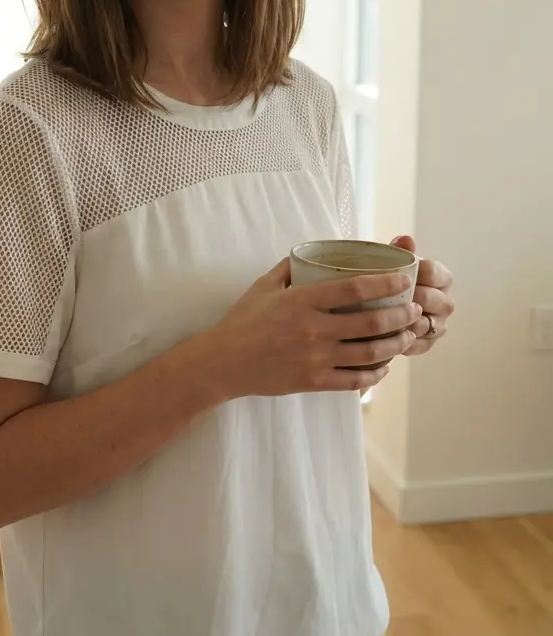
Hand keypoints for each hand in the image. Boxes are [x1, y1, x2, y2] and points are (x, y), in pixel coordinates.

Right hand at [212, 258, 421, 398]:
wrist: (222, 363)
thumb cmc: (242, 321)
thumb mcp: (264, 286)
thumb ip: (290, 268)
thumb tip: (315, 253)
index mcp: (302, 301)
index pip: (354, 289)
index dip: (385, 283)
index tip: (403, 279)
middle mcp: (313, 330)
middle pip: (371, 323)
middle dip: (400, 315)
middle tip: (413, 308)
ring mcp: (315, 358)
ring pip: (369, 353)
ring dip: (395, 344)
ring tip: (407, 334)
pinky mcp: (313, 381)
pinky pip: (354, 380)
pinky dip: (375, 374)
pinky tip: (384, 365)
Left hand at [390, 235, 454, 355]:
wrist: (385, 304)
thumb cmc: (392, 279)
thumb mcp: (394, 263)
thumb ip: (400, 250)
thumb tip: (407, 240)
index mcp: (442, 278)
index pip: (433, 272)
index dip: (414, 273)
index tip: (395, 275)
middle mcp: (446, 302)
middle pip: (431, 299)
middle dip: (409, 297)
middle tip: (385, 297)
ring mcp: (440, 324)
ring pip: (425, 324)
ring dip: (405, 322)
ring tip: (383, 318)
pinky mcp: (429, 343)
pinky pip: (419, 345)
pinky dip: (402, 342)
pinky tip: (385, 337)